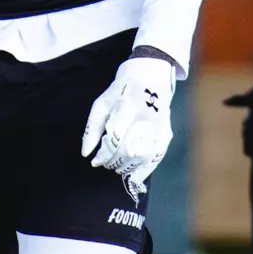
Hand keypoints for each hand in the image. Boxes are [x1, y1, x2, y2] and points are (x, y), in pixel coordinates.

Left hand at [82, 54, 175, 198]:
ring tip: (118, 167)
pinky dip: (146, 170)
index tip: (96, 161)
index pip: (115, 139)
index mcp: (126, 107)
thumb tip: (86, 154)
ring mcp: (158, 126)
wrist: (149, 76)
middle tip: (107, 163)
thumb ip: (92, 129)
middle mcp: (145, 118)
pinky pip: (157, 156)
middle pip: (129, 150)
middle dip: (115, 162)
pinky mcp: (166, 132)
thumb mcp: (101, 103)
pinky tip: (135, 177)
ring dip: (128, 166)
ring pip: (144, 156)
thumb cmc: (120, 91)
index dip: (104, 155)